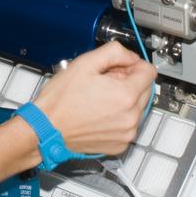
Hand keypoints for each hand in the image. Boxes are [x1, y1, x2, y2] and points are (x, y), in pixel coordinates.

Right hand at [31, 41, 155, 155]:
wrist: (45, 128)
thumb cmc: (60, 100)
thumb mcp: (85, 62)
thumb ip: (115, 52)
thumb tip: (130, 56)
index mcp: (126, 95)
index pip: (149, 72)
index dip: (133, 64)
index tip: (120, 67)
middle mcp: (131, 117)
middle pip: (145, 89)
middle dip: (129, 81)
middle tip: (105, 81)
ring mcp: (126, 133)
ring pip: (137, 107)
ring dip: (124, 100)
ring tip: (99, 98)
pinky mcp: (119, 145)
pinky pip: (128, 124)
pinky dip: (118, 117)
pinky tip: (98, 112)